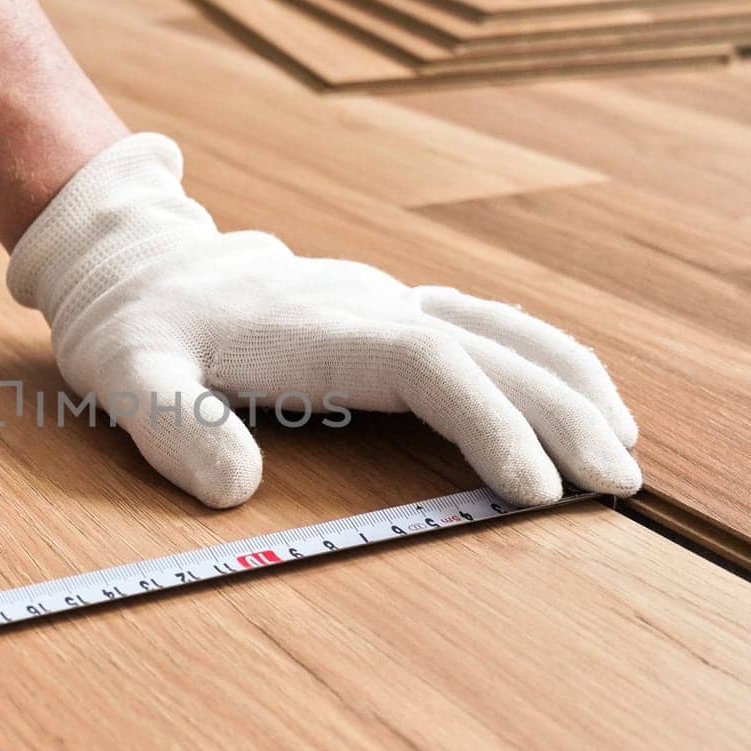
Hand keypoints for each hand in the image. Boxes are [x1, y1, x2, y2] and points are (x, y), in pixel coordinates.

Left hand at [7, 133, 639, 508]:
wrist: (134, 261)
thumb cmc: (132, 324)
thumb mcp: (126, 371)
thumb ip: (171, 422)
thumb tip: (235, 488)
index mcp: (320, 326)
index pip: (430, 366)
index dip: (488, 422)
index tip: (533, 489)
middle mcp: (369, 305)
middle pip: (490, 350)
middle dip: (561, 415)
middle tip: (620, 488)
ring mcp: (384, 302)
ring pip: (502, 331)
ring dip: (568, 385)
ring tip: (624, 449)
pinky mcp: (385, 310)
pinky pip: (483, 325)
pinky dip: (539, 359)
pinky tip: (572, 396)